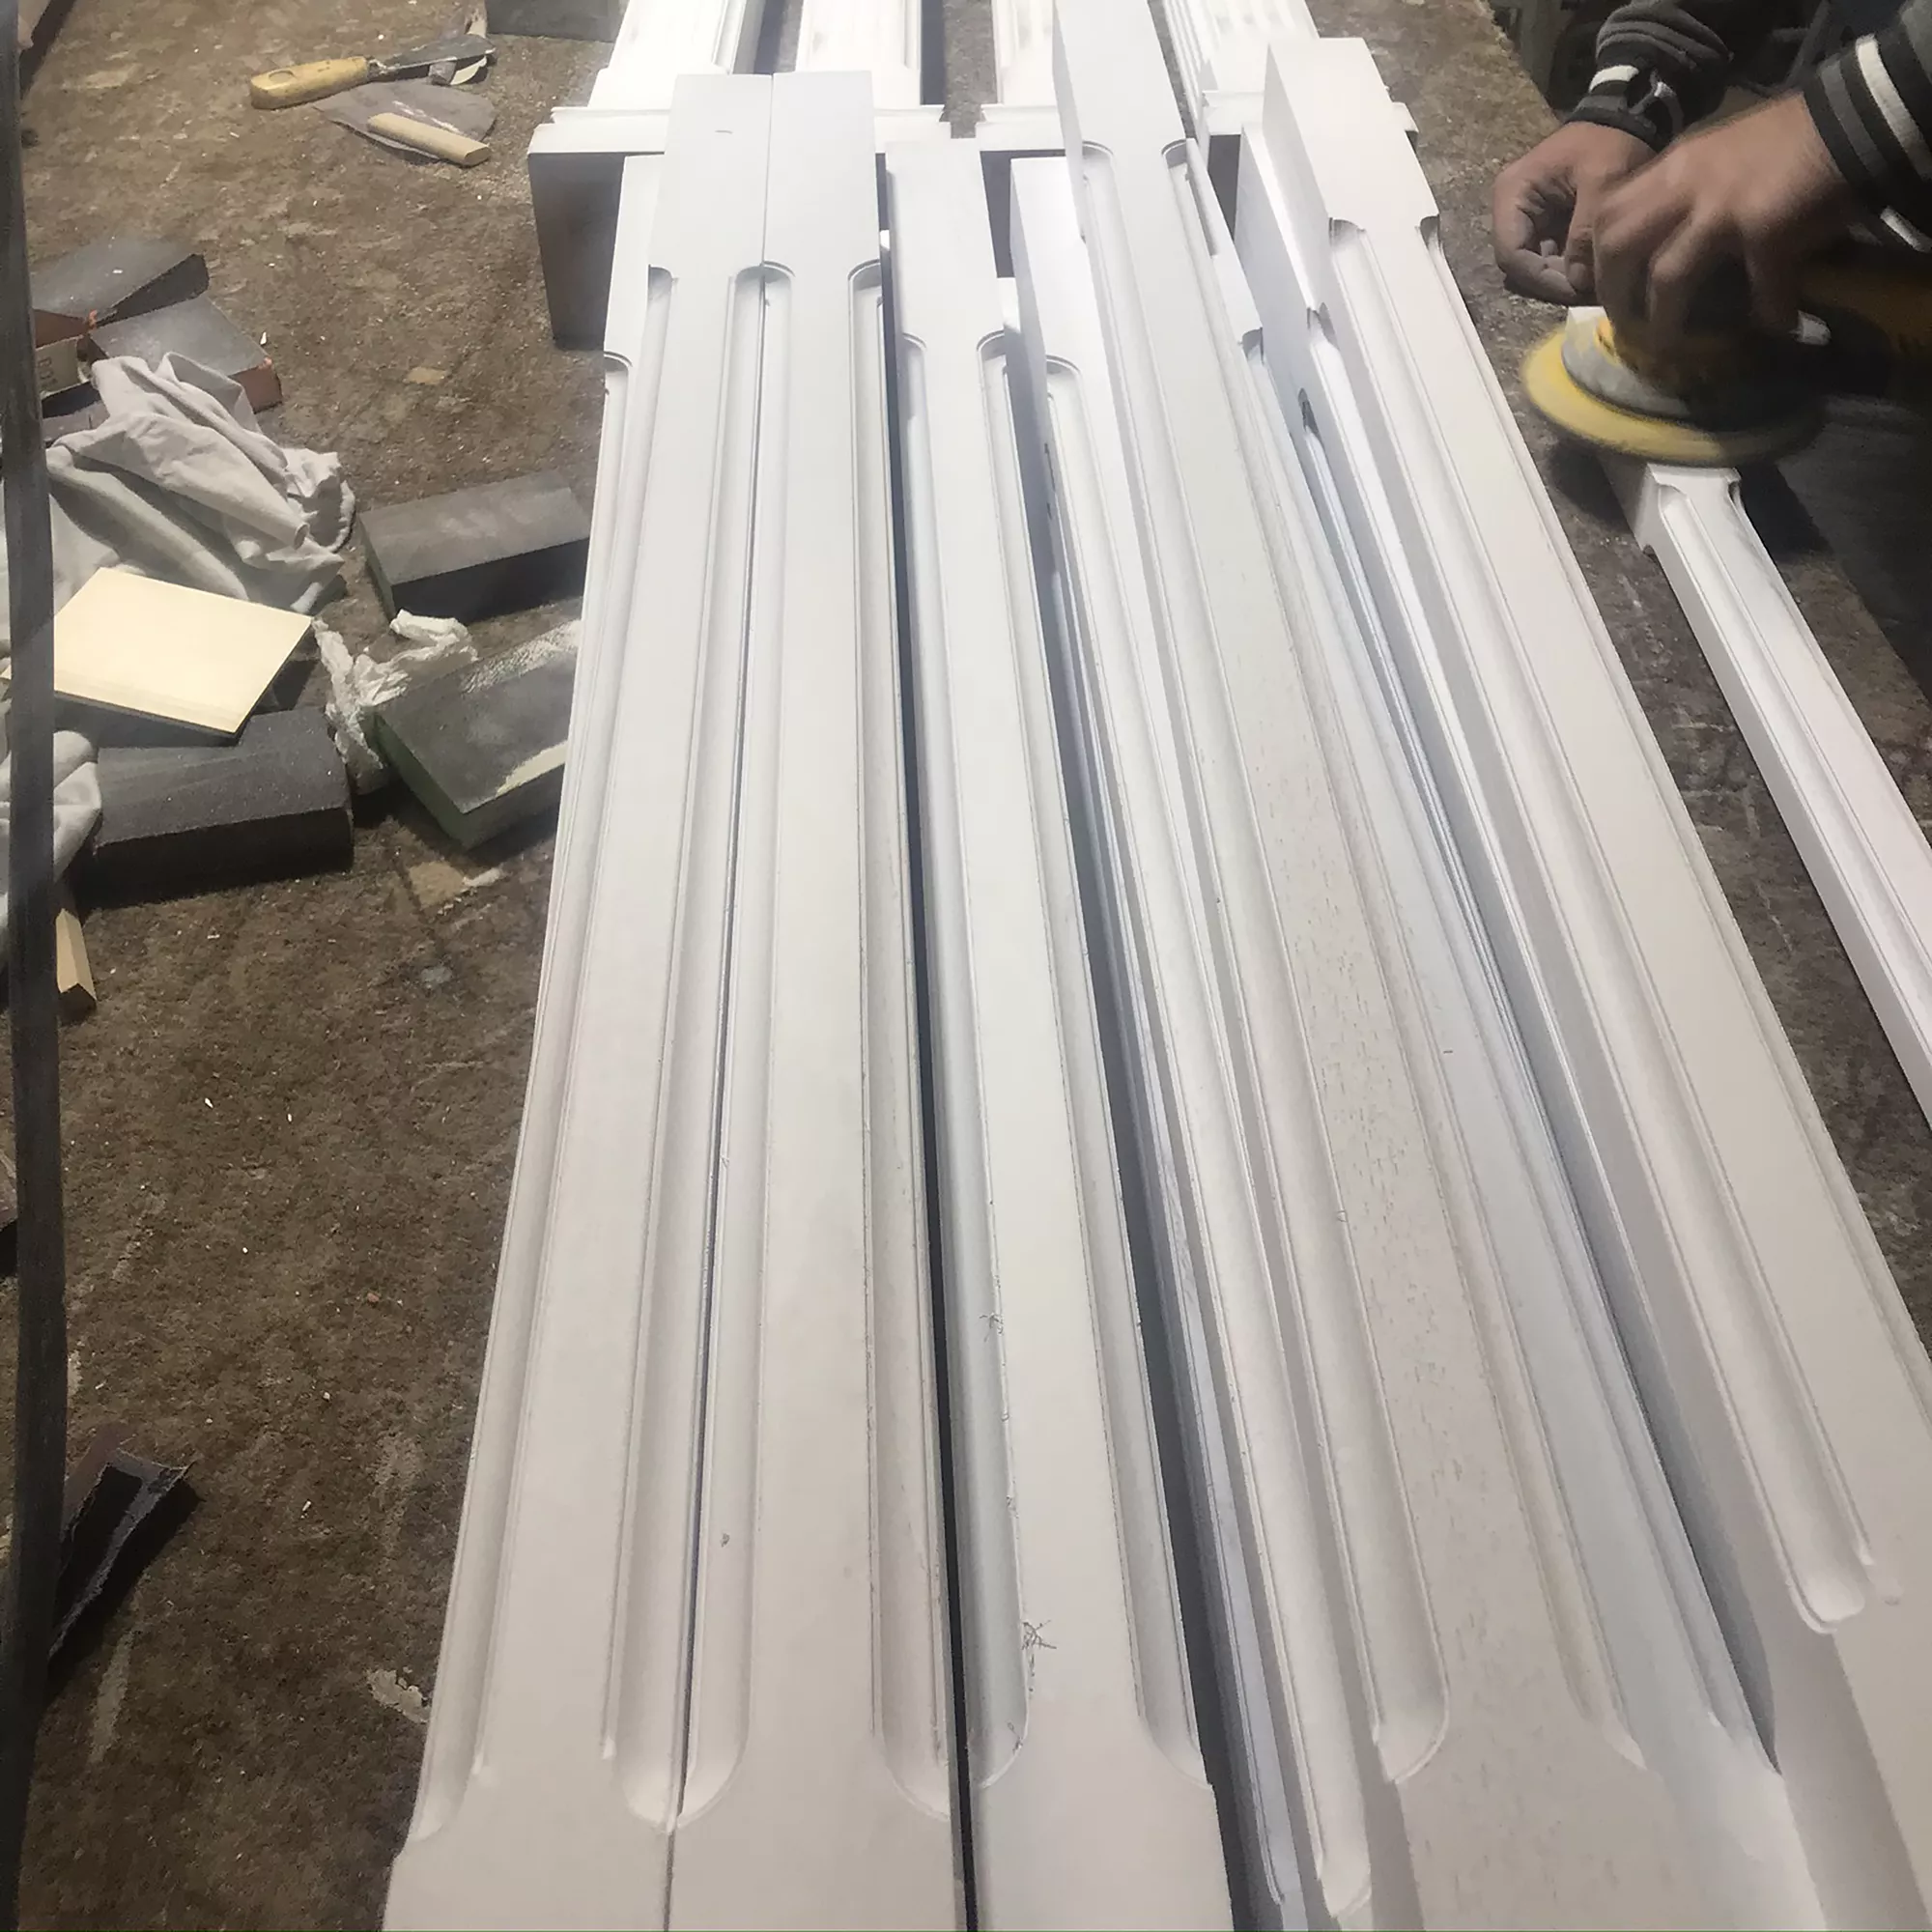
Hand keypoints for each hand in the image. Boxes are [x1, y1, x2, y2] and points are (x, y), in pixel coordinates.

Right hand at [1492, 122, 1654, 303]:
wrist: (1626, 117)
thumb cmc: (1611, 142)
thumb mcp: (1602, 183)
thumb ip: (1585, 234)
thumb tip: (1577, 282)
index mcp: (1512, 194)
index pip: (1512, 255)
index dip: (1542, 279)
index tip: (1579, 290)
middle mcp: (1510, 209)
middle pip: (1520, 265)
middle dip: (1554, 282)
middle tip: (1591, 292)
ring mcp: (1526, 218)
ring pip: (1534, 265)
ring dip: (1563, 278)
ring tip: (1595, 283)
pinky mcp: (1544, 224)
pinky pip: (1550, 256)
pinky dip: (1570, 267)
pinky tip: (1593, 270)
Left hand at [1592, 90, 1861, 348]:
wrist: (1855, 113)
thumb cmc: (1789, 137)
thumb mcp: (1717, 154)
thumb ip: (1685, 191)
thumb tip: (1665, 242)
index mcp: (1671, 168)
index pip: (1607, 216)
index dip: (1596, 261)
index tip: (1608, 291)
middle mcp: (1684, 186)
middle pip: (1617, 249)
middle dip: (1614, 297)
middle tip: (1628, 326)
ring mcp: (1721, 207)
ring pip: (1666, 277)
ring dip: (1665, 322)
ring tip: (1673, 345)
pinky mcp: (1765, 228)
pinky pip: (1758, 287)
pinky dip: (1768, 312)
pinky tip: (1777, 323)